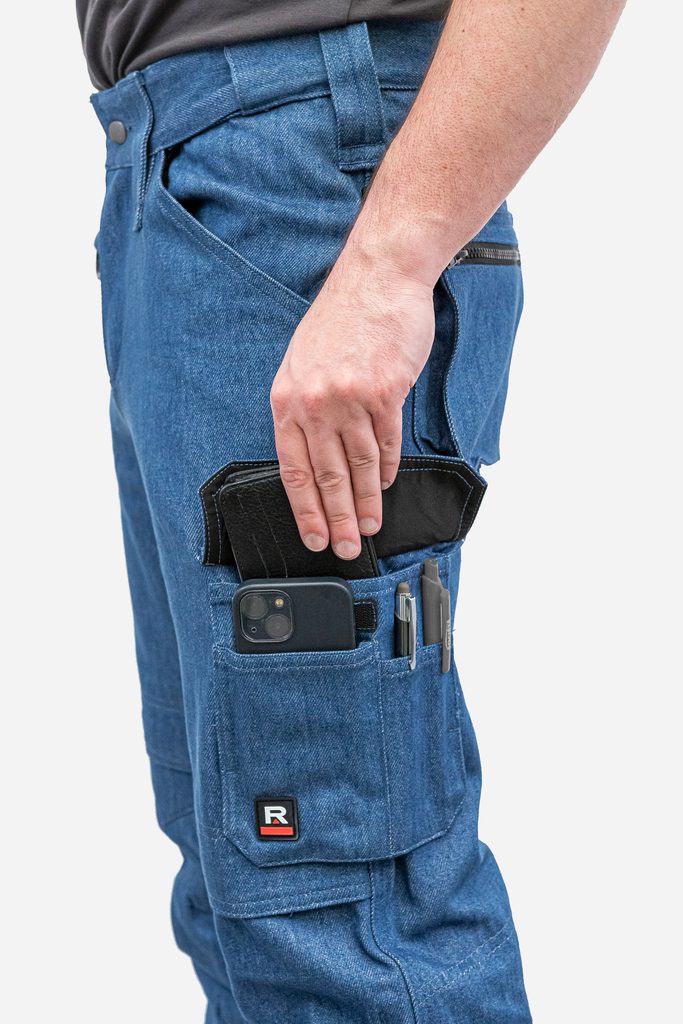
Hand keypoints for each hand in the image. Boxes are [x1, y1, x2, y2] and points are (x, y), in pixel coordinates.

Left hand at [270, 249, 434, 558]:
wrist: (378, 278)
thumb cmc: (341, 320)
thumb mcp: (303, 362)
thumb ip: (304, 408)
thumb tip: (312, 454)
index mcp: (287, 398)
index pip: (293, 469)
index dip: (305, 509)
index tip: (314, 537)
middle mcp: (315, 402)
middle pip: (327, 476)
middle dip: (338, 519)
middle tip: (347, 549)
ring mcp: (350, 398)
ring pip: (358, 466)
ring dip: (366, 502)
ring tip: (371, 527)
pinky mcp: (385, 392)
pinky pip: (386, 443)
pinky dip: (387, 468)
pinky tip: (385, 485)